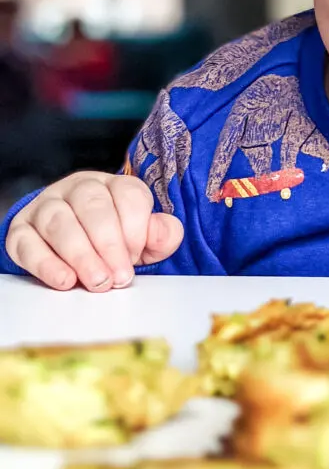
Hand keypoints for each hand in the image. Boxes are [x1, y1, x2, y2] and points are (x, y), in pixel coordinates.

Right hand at [6, 172, 183, 292]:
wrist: (71, 248)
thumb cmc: (114, 242)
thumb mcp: (144, 240)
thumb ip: (161, 235)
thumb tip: (165, 232)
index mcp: (114, 186)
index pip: (129, 194)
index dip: (135, 228)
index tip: (136, 256)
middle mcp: (79, 189)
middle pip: (93, 206)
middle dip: (108, 244)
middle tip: (118, 277)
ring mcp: (47, 206)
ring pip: (59, 221)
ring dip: (80, 254)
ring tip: (96, 282)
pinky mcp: (22, 230)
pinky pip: (27, 242)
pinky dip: (45, 263)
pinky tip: (64, 280)